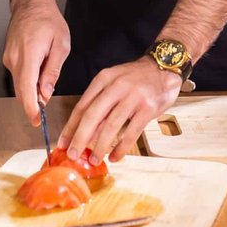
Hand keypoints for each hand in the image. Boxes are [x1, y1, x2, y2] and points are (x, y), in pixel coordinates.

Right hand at [3, 0, 69, 125]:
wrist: (30, 2)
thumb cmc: (48, 19)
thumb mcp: (61, 44)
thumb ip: (53, 71)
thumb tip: (46, 94)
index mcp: (29, 54)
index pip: (27, 88)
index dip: (31, 108)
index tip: (37, 122)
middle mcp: (14, 58)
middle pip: (21, 91)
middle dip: (33, 103)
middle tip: (46, 108)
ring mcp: (8, 58)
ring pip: (19, 84)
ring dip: (31, 90)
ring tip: (46, 78)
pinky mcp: (7, 57)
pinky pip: (18, 75)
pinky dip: (28, 79)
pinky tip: (38, 70)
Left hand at [58, 57, 181, 163]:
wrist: (163, 67)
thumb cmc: (135, 78)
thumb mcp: (114, 82)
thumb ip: (100, 103)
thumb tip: (84, 132)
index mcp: (104, 79)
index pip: (82, 105)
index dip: (70, 127)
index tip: (62, 143)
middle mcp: (116, 86)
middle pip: (93, 115)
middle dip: (80, 138)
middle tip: (72, 155)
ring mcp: (133, 97)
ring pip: (111, 125)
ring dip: (100, 146)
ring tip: (94, 160)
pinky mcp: (148, 108)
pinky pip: (131, 132)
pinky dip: (121, 147)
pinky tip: (115, 157)